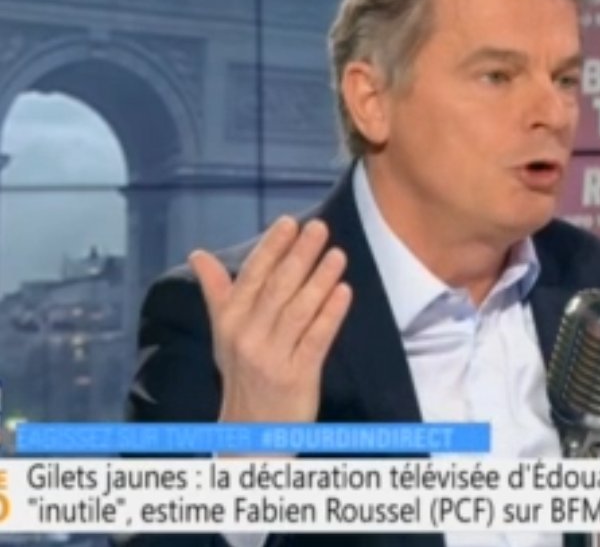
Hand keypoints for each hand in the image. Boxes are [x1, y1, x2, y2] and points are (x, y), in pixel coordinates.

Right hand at [189, 217, 350, 423]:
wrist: (250, 431)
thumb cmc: (242, 373)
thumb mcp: (224, 333)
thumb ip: (217, 291)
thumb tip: (198, 254)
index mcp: (230, 321)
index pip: (252, 275)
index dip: (271, 247)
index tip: (289, 223)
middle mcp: (247, 337)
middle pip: (277, 287)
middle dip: (299, 254)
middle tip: (320, 227)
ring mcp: (272, 357)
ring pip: (299, 310)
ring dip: (320, 279)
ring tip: (338, 254)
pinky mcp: (297, 376)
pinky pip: (317, 339)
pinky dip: (331, 314)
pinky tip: (345, 292)